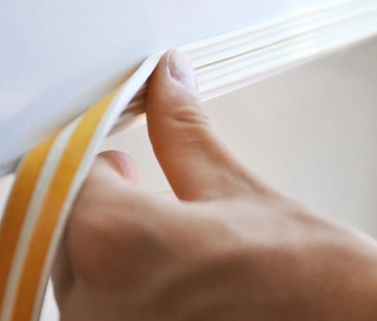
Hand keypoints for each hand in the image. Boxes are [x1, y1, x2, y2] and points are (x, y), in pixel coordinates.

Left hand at [53, 51, 376, 320]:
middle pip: (64, 230)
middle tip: (134, 176)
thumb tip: (167, 79)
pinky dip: (124, 285)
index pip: (66, 179)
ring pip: (80, 276)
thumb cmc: (312, 274)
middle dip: (99, 202)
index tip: (118, 148)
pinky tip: (169, 269)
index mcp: (117, 242)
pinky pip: (106, 310)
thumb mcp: (236, 188)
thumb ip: (183, 130)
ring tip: (160, 225)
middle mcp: (99, 304)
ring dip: (107, 245)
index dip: (96, 156)